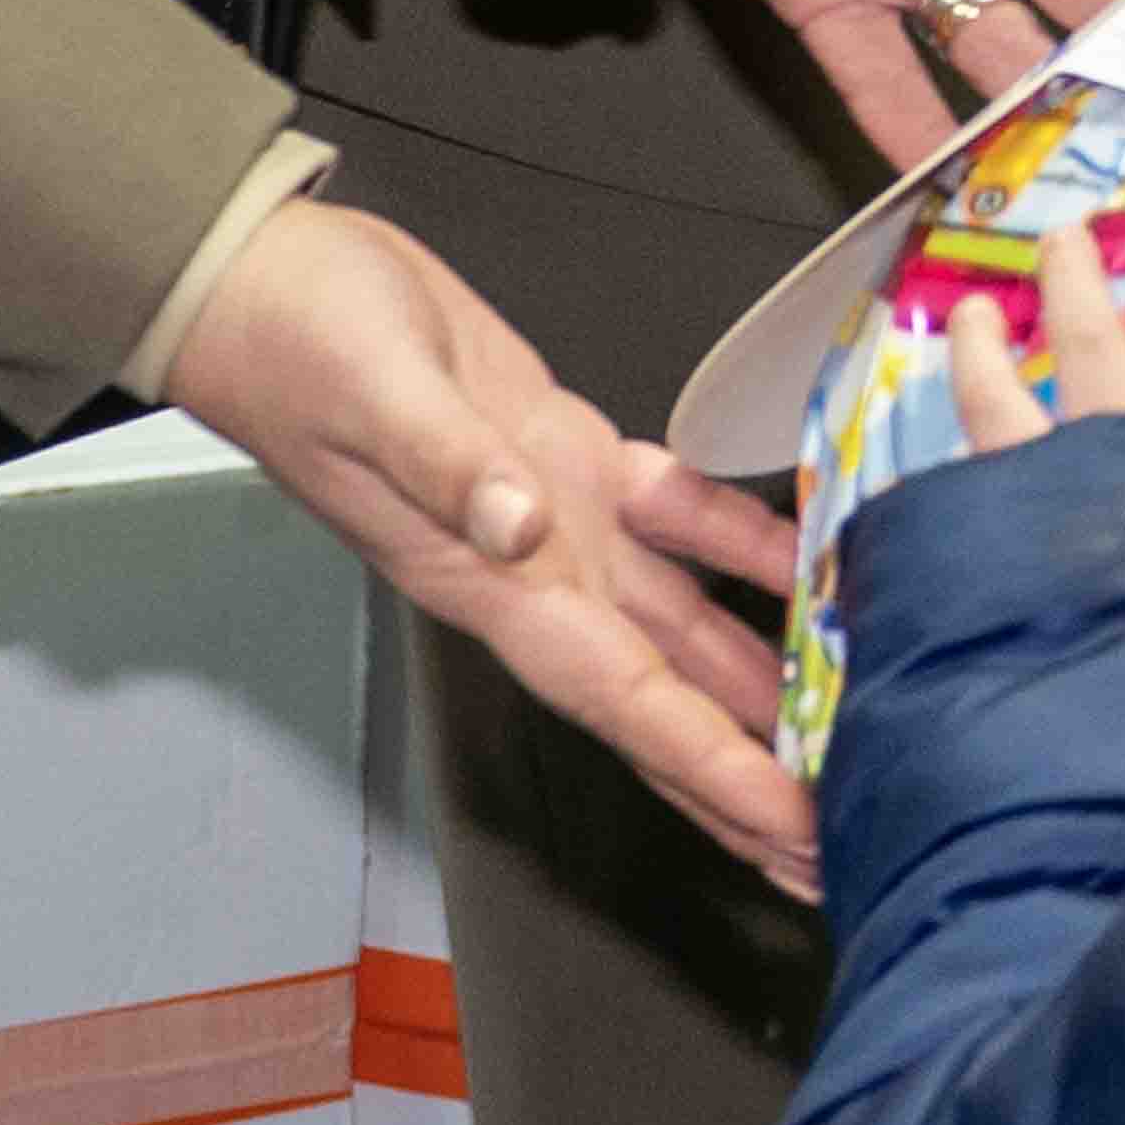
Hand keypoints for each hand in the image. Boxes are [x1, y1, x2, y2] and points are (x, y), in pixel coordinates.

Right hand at [163, 198, 816, 890]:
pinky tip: (815, 556)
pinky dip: (748, 545)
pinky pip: (680, 521)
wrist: (263, 285)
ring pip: (688, 627)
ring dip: (768, 682)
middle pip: (670, 702)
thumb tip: (519, 527)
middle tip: (848, 839)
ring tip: (861, 726)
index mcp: (495, 580)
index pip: (626, 700)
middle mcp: (540, 572)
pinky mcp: (568, 455)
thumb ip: (446, 465)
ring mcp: (559, 520)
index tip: (790, 829)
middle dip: (754, 775)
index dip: (712, 770)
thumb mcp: (371, 392)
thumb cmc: (295, 345)